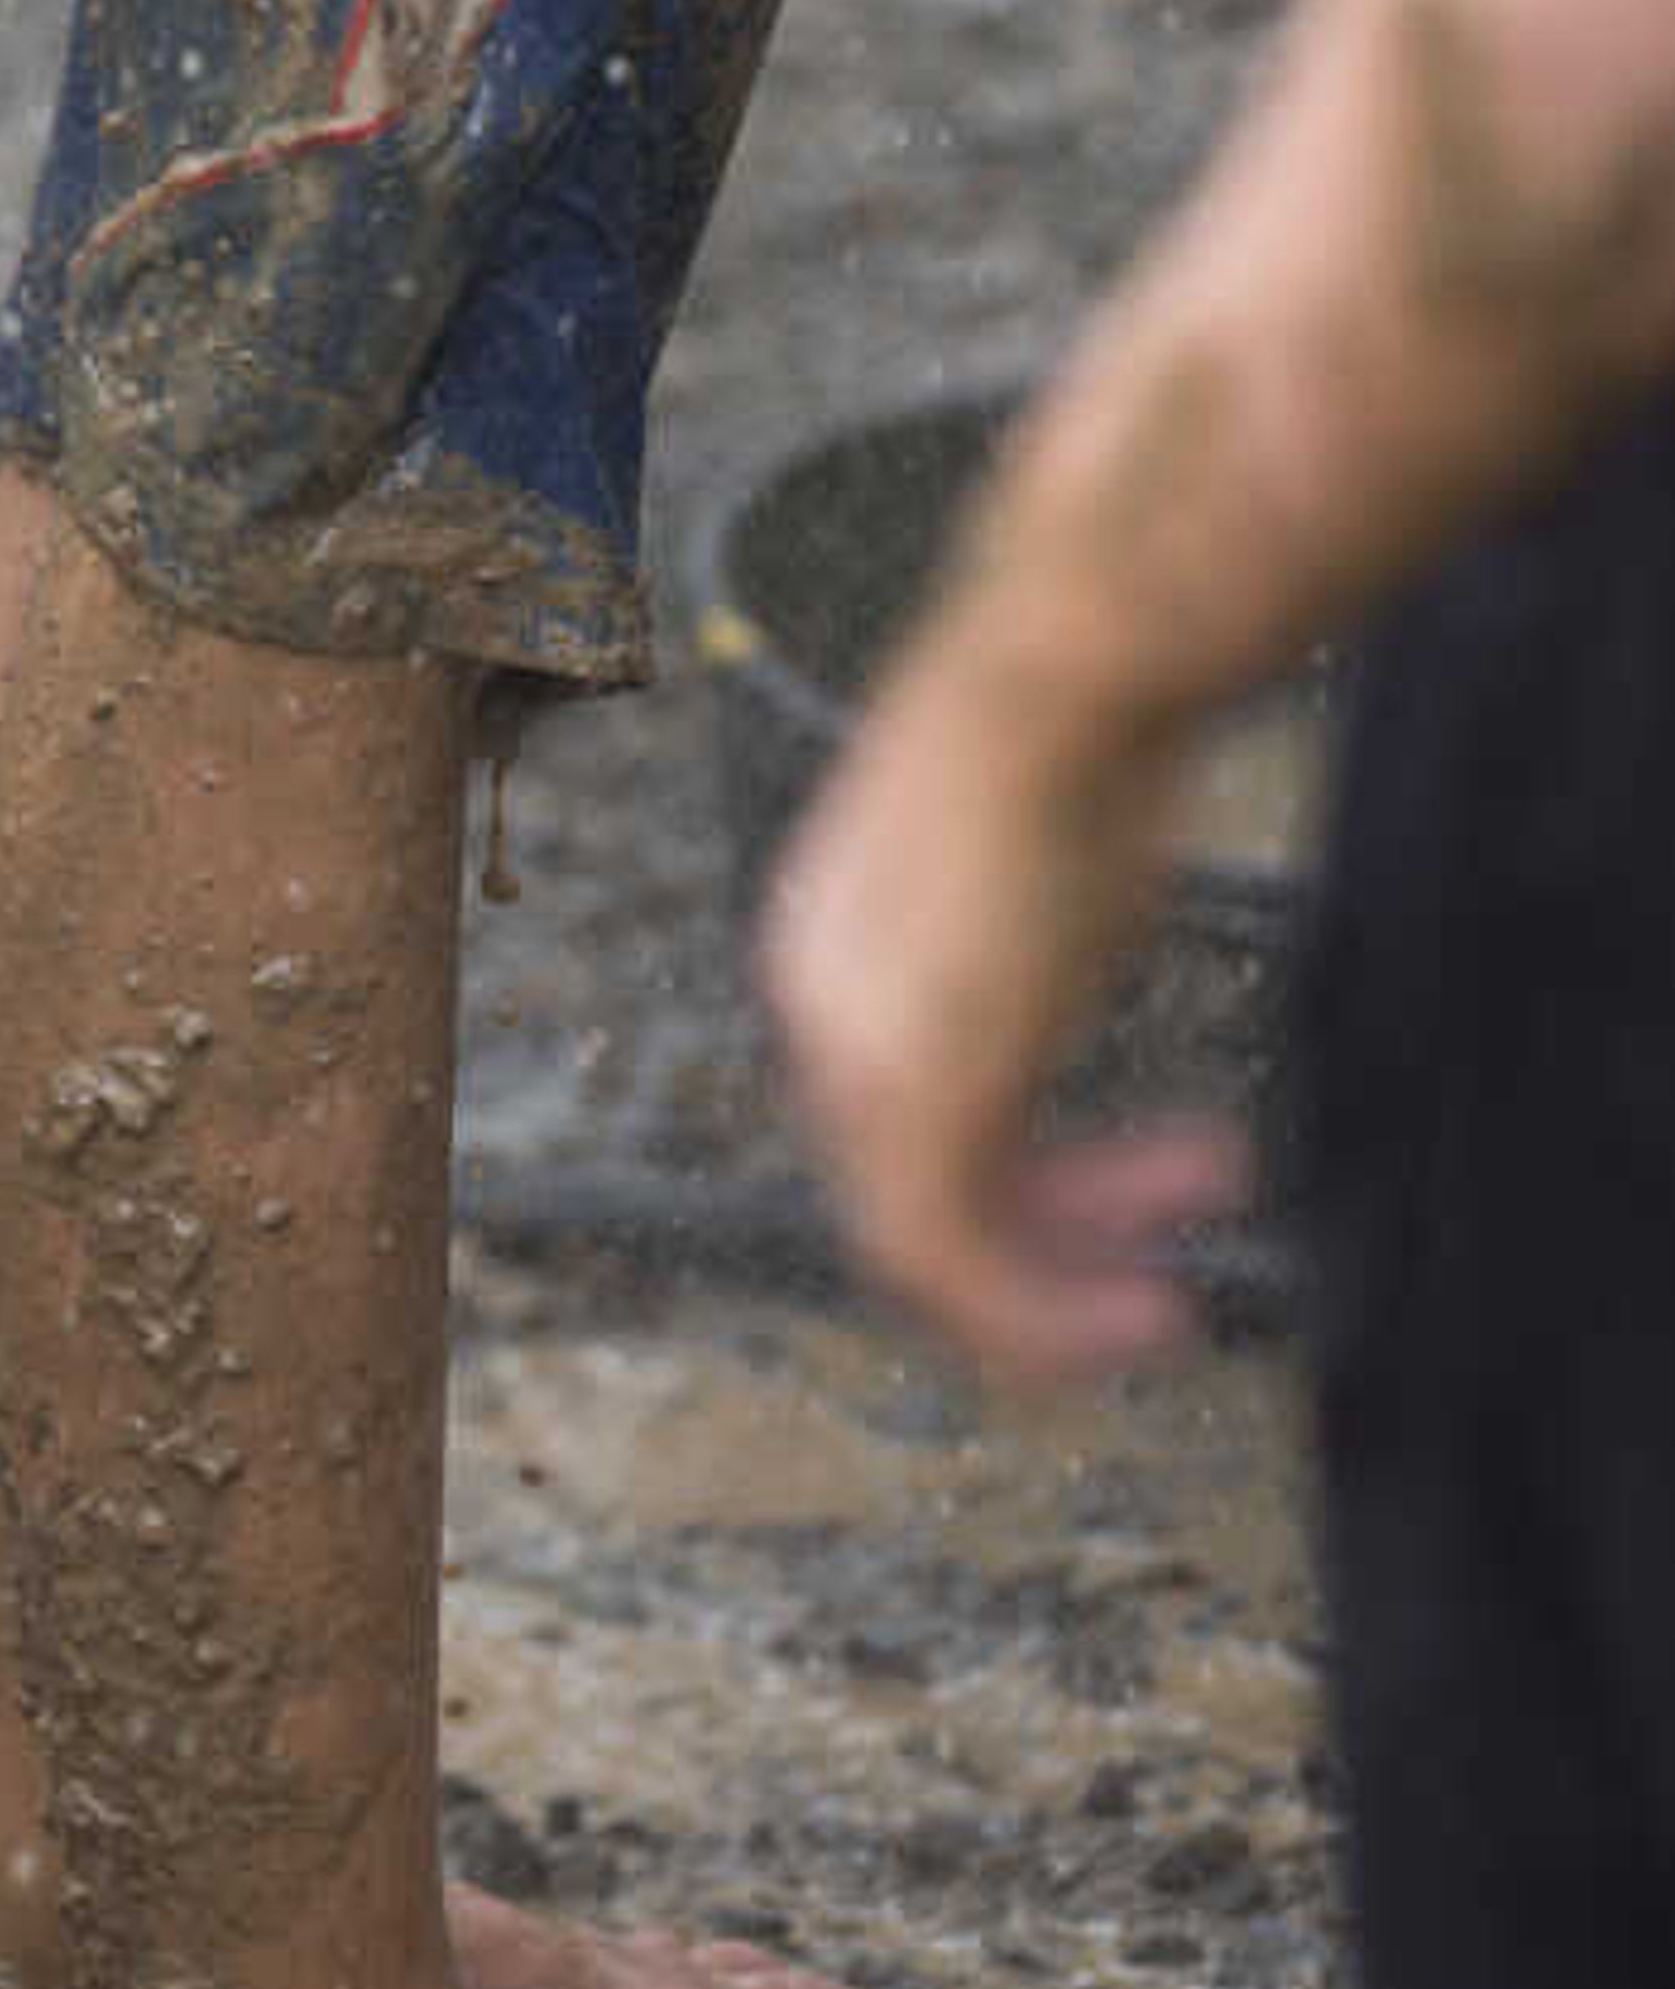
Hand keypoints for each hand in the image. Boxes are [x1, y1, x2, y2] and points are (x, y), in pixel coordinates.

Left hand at [760, 654, 1248, 1392]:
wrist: (1064, 675)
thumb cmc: (1076, 727)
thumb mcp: (1040, 852)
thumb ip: (1029, 929)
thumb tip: (1081, 918)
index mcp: (834, 957)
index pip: (897, 1110)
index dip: (1021, 1163)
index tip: (1139, 1175)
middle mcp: (820, 1013)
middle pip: (911, 1181)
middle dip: (1052, 1231)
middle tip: (1165, 1263)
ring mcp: (857, 1058)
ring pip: (930, 1244)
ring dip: (1052, 1297)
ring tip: (1169, 1313)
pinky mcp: (914, 1093)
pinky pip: (953, 1260)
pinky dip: (1043, 1311)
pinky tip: (1150, 1307)